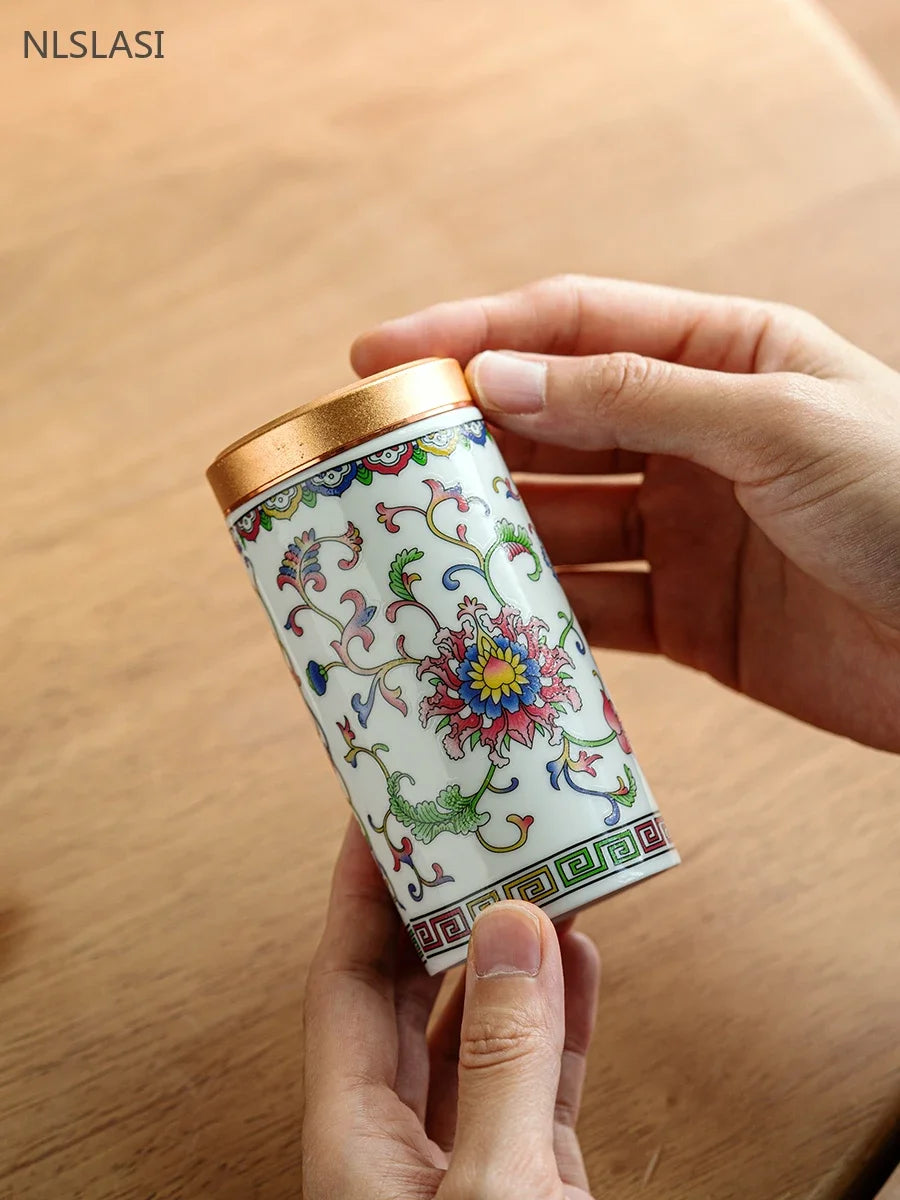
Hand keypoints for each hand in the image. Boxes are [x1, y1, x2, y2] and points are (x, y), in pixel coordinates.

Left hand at [303, 821, 600, 1199]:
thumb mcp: (492, 1191)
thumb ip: (502, 1064)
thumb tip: (510, 928)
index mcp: (355, 1140)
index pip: (345, 981)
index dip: (361, 893)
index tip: (381, 816)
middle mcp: (400, 1142)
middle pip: (407, 994)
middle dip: (440, 909)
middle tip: (469, 835)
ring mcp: (467, 1162)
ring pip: (479, 1031)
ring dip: (512, 955)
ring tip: (540, 881)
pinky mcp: (530, 1185)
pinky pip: (537, 1080)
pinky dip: (561, 1018)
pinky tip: (578, 961)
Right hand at [352, 276, 899, 751]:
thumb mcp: (775, 423)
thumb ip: (636, 399)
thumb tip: (499, 376)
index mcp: (725, 357)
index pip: (576, 328)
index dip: (474, 335)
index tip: (380, 358)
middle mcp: (696, 438)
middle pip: (555, 426)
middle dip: (468, 440)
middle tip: (374, 464)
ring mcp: (689, 531)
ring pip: (564, 524)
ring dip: (494, 534)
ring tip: (412, 547)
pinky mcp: (692, 619)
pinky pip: (595, 609)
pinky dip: (542, 616)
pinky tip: (489, 621)